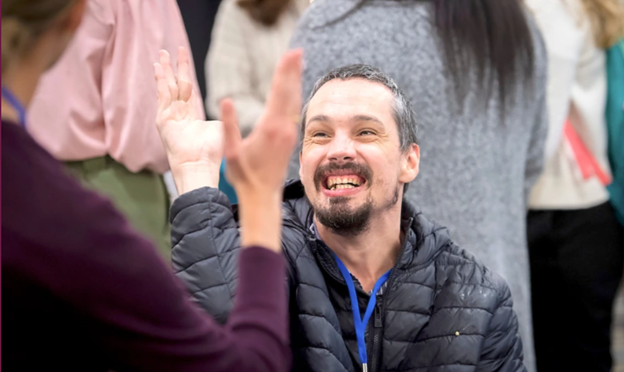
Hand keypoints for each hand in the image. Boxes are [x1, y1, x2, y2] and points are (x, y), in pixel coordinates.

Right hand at [154, 47, 220, 191]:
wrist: (200, 166)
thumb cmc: (212, 153)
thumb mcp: (219, 127)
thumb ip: (222, 114)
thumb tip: (229, 107)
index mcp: (191, 116)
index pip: (187, 90)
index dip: (185, 74)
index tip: (183, 58)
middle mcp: (178, 115)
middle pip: (175, 85)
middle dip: (173, 68)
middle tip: (169, 50)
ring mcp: (169, 116)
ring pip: (168, 87)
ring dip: (165, 70)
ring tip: (163, 53)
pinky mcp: (163, 119)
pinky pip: (162, 95)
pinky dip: (160, 80)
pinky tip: (158, 67)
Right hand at [221, 49, 301, 197]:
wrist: (262, 196)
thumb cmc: (244, 176)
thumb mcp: (229, 151)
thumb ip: (228, 125)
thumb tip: (225, 100)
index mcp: (269, 127)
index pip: (278, 92)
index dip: (283, 72)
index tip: (289, 54)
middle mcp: (283, 128)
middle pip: (290, 93)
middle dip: (292, 71)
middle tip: (297, 51)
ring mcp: (289, 133)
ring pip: (294, 102)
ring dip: (295, 81)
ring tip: (297, 64)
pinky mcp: (290, 139)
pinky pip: (294, 112)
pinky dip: (294, 96)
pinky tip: (294, 90)